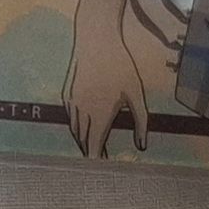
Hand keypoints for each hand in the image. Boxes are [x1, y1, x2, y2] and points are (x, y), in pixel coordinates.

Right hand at [62, 0, 152, 158]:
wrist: (96, 38)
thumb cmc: (120, 65)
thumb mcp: (136, 94)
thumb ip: (141, 122)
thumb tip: (142, 146)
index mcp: (99, 115)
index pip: (94, 147)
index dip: (98, 161)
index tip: (104, 170)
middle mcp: (82, 112)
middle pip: (83, 142)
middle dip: (92, 152)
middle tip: (102, 161)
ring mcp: (71, 102)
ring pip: (75, 130)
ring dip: (83, 140)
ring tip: (94, 146)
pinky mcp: (67, 94)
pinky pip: (71, 116)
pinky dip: (77, 125)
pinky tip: (85, 125)